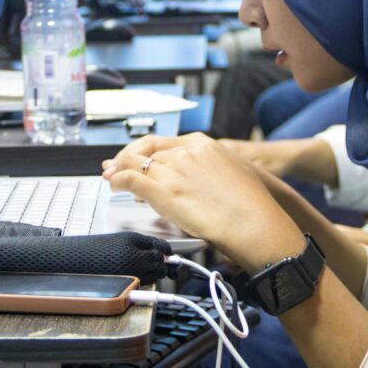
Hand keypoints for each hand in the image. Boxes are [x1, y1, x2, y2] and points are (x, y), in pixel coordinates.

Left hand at [102, 134, 304, 270]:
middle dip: (125, 156)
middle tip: (114, 166)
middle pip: (144, 149)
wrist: (255, 223)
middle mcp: (184, 153)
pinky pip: (130, 180)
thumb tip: (201, 176)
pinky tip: (115, 186)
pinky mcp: (163, 192)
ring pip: (133, 162)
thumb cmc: (252, 205)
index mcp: (201, 144)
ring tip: (111, 177)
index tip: (138, 158)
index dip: (145, 151)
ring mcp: (172, 171)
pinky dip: (118, 181)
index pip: (163, 143)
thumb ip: (212, 167)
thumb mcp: (235, 171)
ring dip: (118, 169)